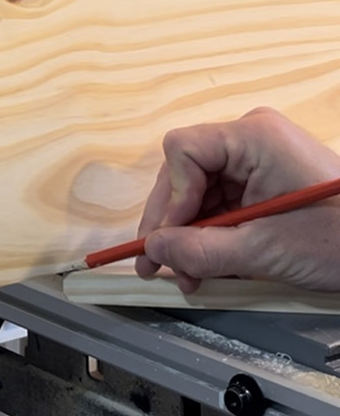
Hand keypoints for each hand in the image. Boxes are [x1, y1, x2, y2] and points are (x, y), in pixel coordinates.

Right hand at [135, 107, 339, 292]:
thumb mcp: (264, 251)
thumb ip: (200, 251)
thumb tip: (152, 251)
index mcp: (253, 137)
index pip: (182, 150)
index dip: (170, 196)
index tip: (170, 239)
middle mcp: (250, 139)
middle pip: (184, 174)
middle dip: (172, 224)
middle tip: (157, 267)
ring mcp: (256, 159)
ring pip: (197, 194)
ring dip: (188, 237)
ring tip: (190, 277)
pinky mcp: (261, 180)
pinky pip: (219, 203)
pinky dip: (210, 236)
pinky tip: (209, 266)